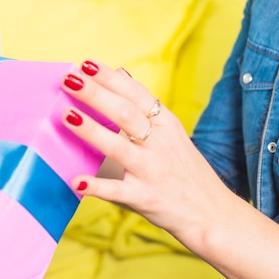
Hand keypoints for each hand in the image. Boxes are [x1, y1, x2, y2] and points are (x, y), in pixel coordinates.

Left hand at [59, 60, 233, 238]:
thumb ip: (144, 106)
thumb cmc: (184, 170)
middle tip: (68, 79)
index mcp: (165, 125)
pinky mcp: (145, 198)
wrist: (212, 214)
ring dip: (92, 131)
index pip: (136, 95)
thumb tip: (120, 73)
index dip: (110, 79)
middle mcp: (160, 145)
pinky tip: (76, 181)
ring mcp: (152, 171)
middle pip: (125, 114)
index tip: (86, 64)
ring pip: (119, 148)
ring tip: (66, 116)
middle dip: (96, 95)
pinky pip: (117, 191)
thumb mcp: (171, 132)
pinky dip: (96, 186)